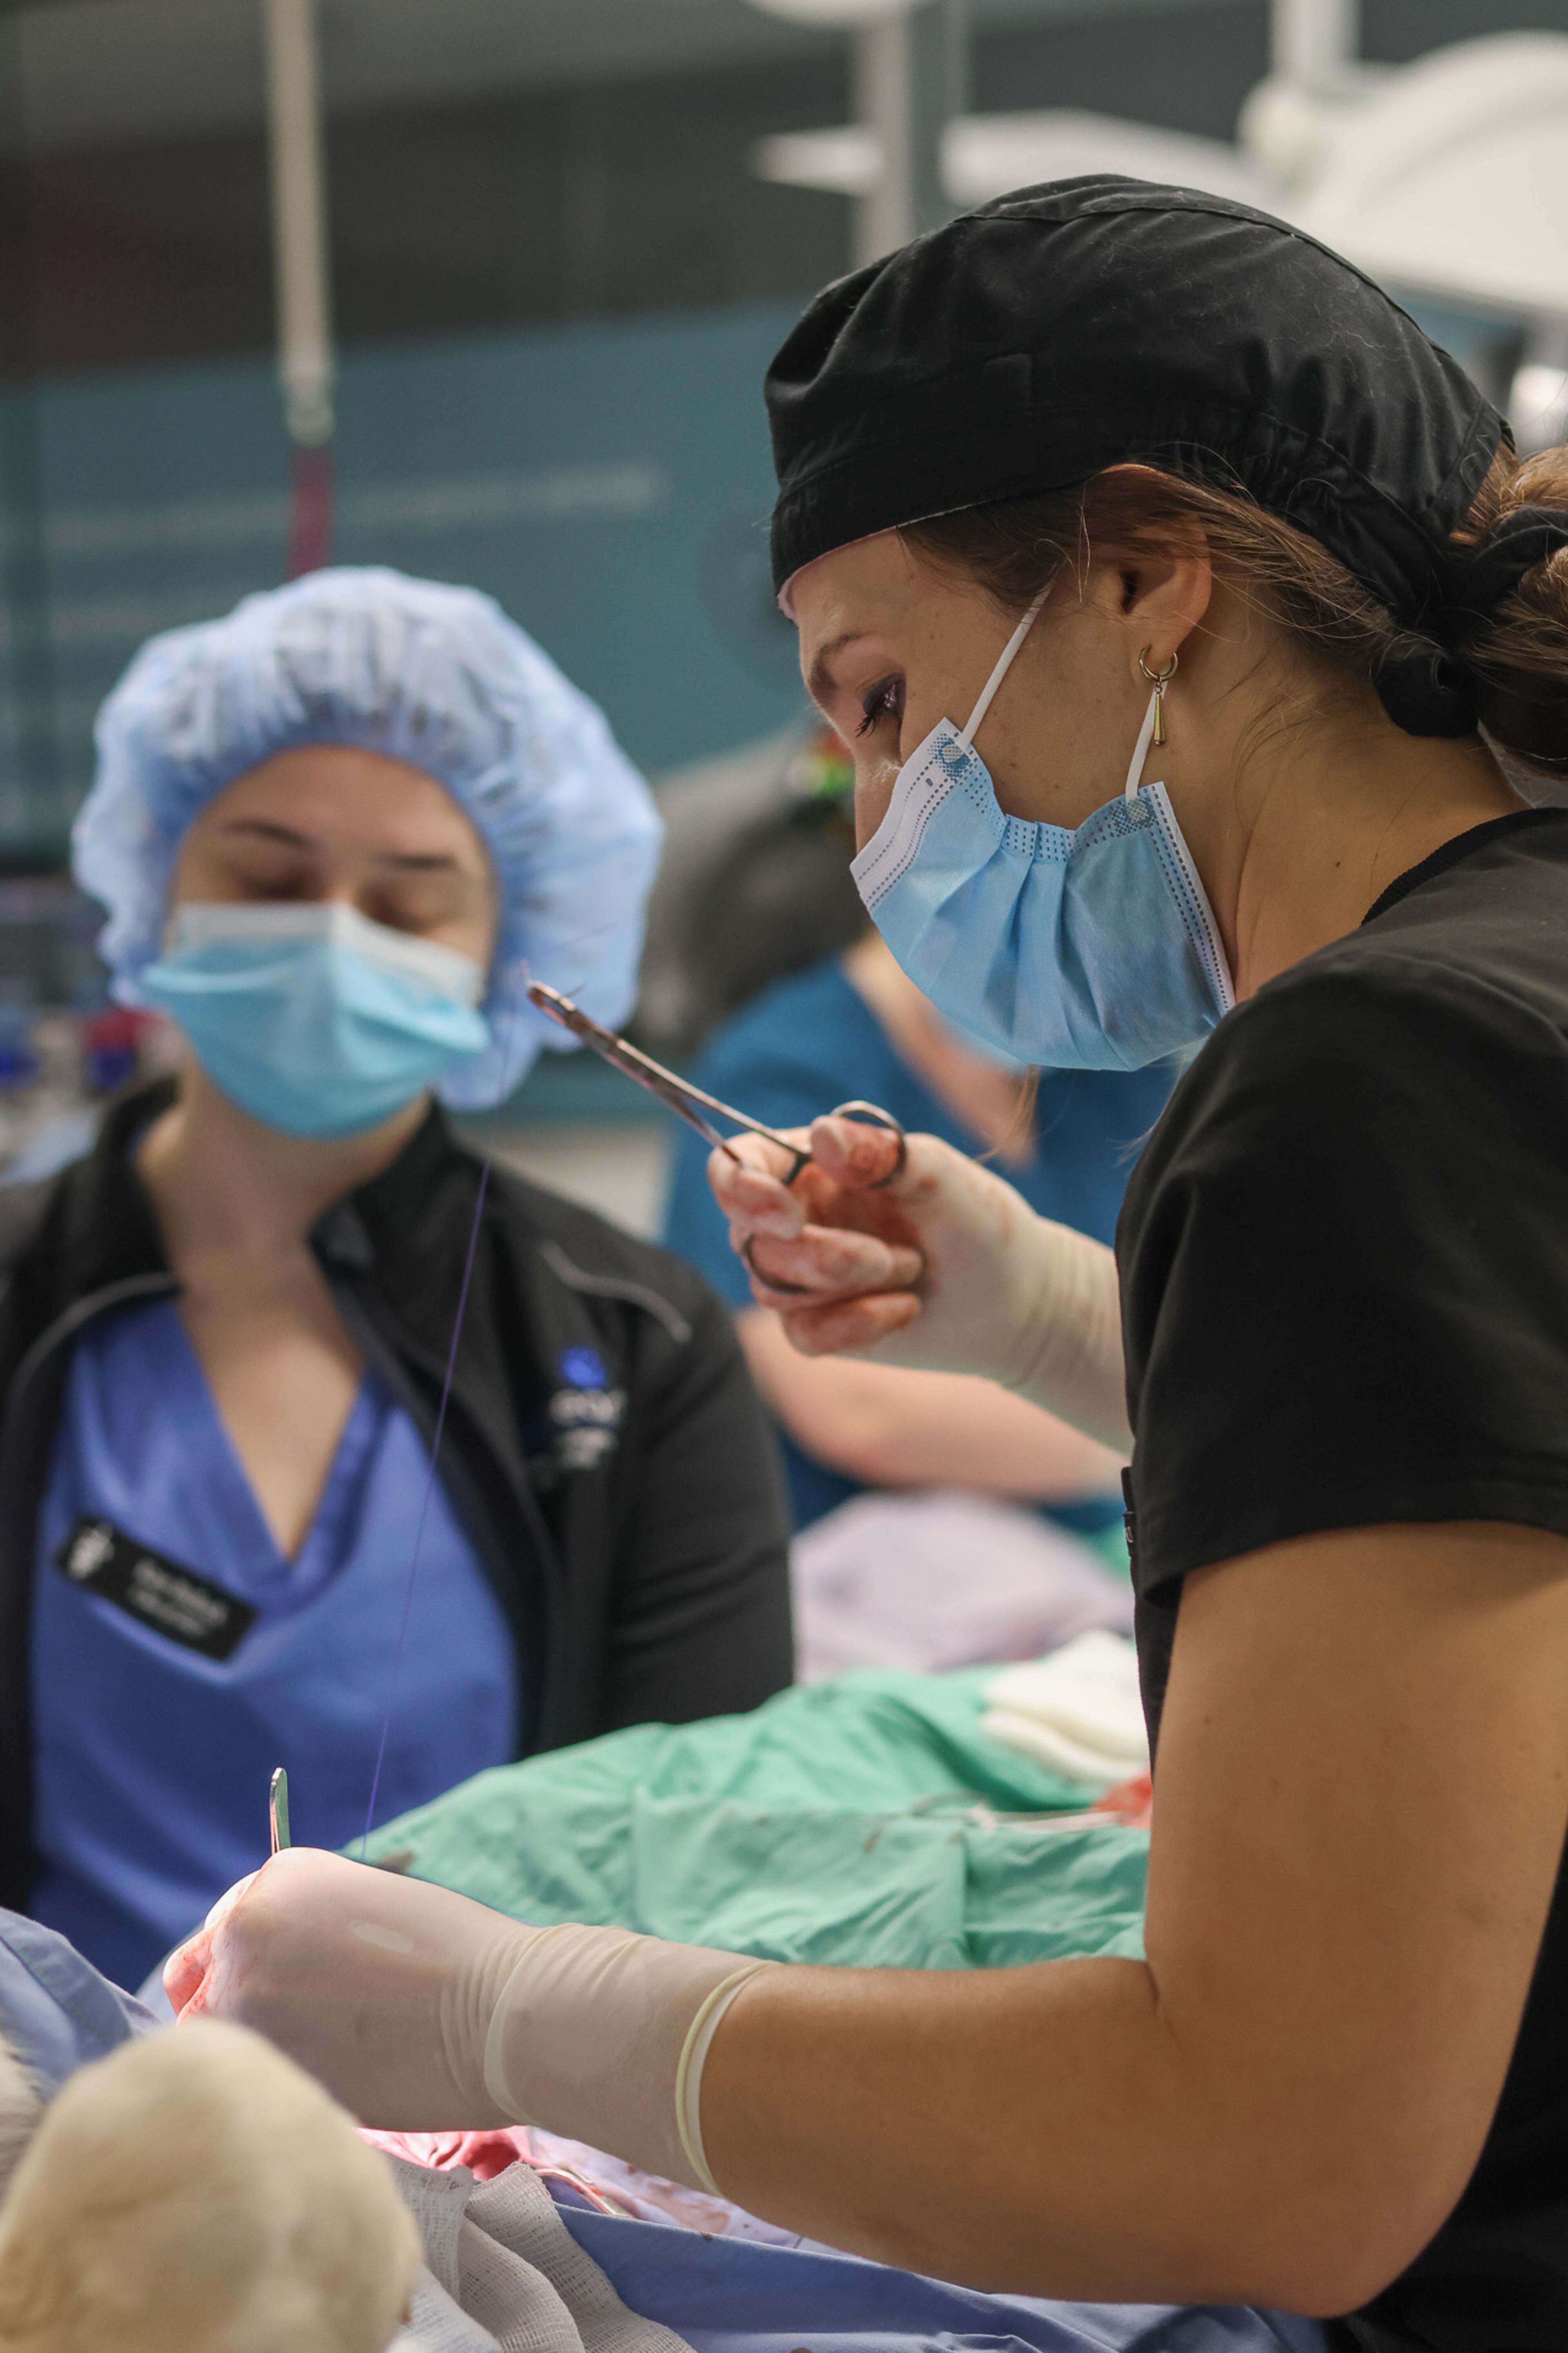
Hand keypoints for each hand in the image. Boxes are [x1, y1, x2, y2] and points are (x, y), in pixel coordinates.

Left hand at [164, 1846, 531, 2128]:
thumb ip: (300, 1924)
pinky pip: (250, 2080)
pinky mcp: (267, 2073)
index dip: (246, 1956)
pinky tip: (331, 2079)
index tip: (274, 1978)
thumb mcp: (363, 1900)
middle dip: (238, 2003)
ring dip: (251, 2048)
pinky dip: (276, 2084)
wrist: (496, 2008)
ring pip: (219, 2040)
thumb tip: (265, 1962)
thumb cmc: (451, 1947)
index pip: (222, 1930)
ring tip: (317, 2055)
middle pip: (203, 1985)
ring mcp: (249, 2011)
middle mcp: (245, 1938)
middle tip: (292, 2024)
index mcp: (274, 1883)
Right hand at [709, 1117, 1129, 1444]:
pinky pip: (800, 1336)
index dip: (741, 1188)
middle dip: (822, 1256)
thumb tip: (823, 1136)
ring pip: (771, 1290)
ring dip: (846, 1286)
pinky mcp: (818, 1327)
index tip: (789, 1213)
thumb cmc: (980, 1226)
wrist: (1016, 1303)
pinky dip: (855, 1327)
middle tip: (894, 1256)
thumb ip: (883, 1153)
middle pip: (750, 1238)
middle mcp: (798, 1215)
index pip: (739, 1162)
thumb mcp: (943, 1177)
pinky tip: (905, 1310)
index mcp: (815, 1165)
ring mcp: (804, 1274)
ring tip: (911, 1271)